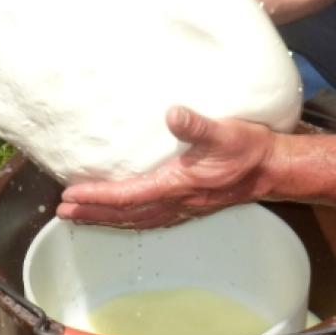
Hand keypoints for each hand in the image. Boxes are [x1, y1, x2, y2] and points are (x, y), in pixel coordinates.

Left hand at [58, 106, 278, 228]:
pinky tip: (121, 215)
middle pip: (125, 215)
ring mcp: (183, 207)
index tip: (70, 196)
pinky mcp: (188, 205)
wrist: (272, 169)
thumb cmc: (249, 149)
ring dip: (107, 220)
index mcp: (178, 185)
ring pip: (136, 220)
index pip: (128, 196)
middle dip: (93, 214)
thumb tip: (172, 114)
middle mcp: (177, 202)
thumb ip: (197, 125)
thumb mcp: (225, 131)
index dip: (97, 198)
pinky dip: (128, 219)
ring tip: (81, 216)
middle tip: (63, 213)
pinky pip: (149, 218)